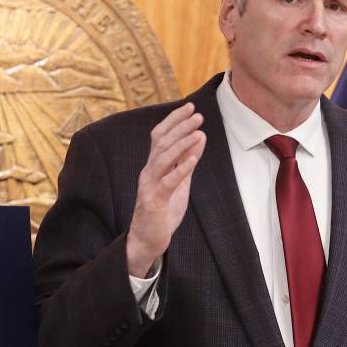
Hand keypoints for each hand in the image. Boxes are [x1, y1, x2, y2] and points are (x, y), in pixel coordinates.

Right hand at [126, 103, 205, 276]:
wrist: (147, 240)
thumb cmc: (163, 210)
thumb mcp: (179, 182)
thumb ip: (186, 162)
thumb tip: (199, 138)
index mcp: (153, 166)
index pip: (160, 136)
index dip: (174, 120)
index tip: (190, 106)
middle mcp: (148, 172)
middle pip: (161, 143)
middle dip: (180, 127)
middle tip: (198, 115)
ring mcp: (149, 186)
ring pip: (163, 159)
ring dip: (182, 144)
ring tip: (199, 132)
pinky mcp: (154, 202)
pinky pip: (168, 182)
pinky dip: (181, 168)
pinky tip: (193, 158)